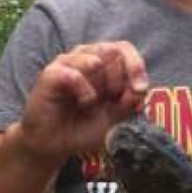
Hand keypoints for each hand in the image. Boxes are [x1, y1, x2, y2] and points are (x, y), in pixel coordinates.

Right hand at [15, 41, 147, 166]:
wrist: (54, 144)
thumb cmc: (84, 126)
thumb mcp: (115, 117)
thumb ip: (129, 102)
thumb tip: (140, 89)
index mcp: (103, 61)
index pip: (123, 47)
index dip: (135, 66)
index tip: (140, 89)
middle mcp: (86, 55)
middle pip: (113, 51)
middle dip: (118, 80)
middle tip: (110, 100)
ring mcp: (67, 62)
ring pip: (96, 60)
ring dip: (101, 87)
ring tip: (92, 104)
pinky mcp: (51, 74)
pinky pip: (75, 75)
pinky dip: (85, 92)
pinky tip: (83, 103)